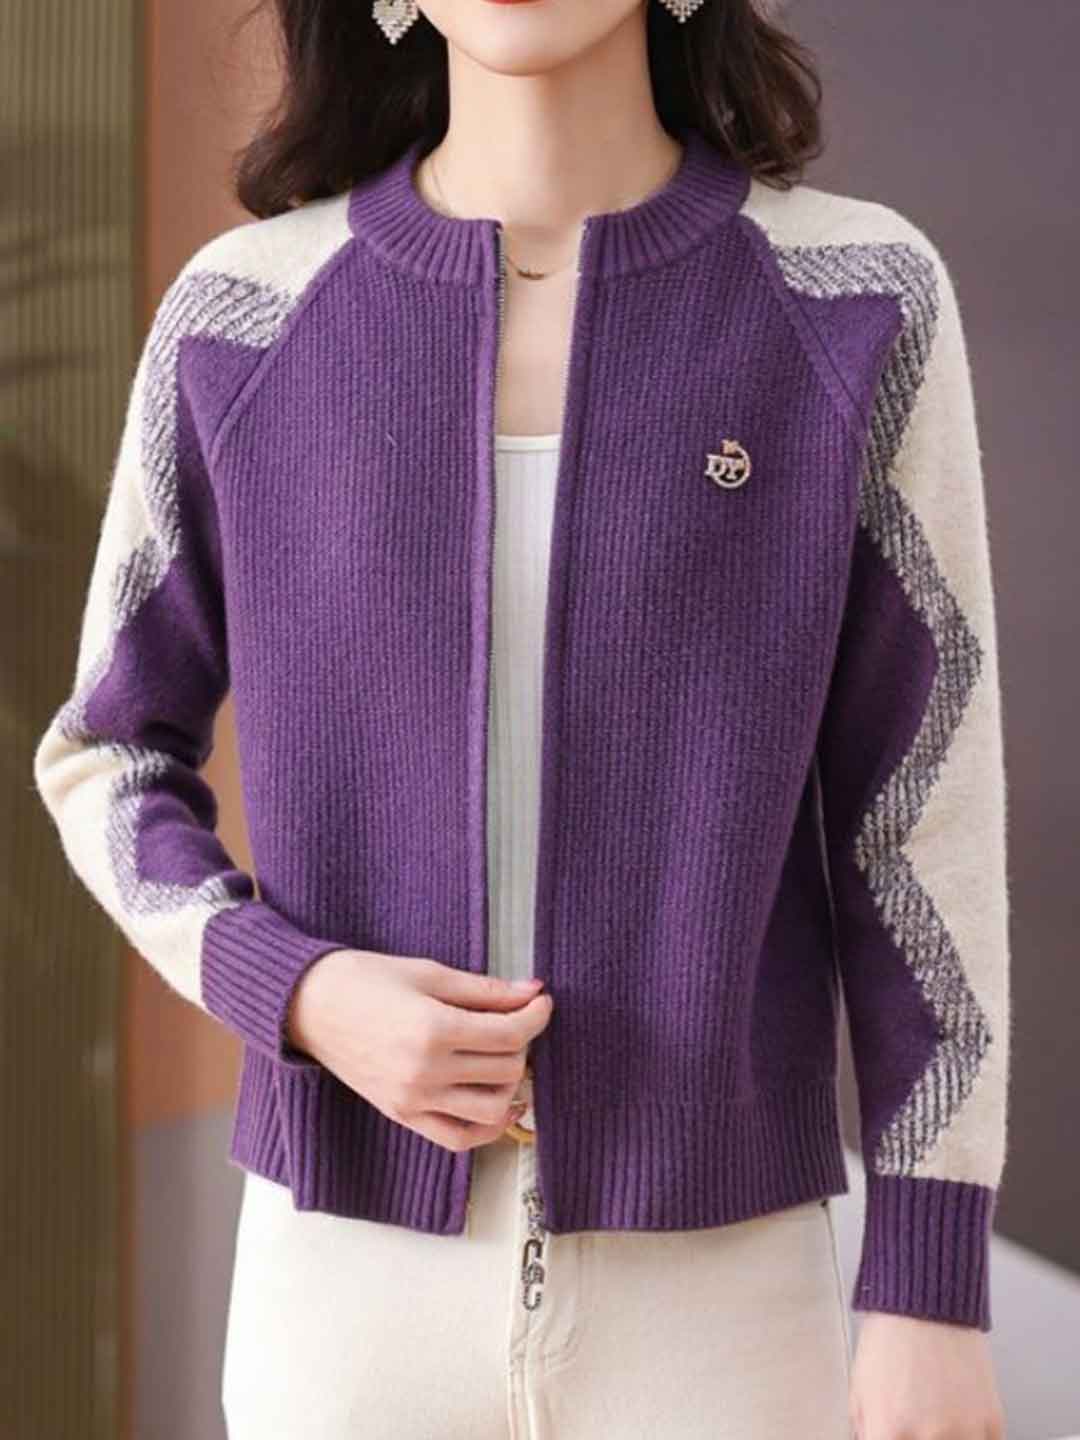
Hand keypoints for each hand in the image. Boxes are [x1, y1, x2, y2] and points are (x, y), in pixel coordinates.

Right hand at [285, 948, 553, 1149]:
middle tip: (515, 1019)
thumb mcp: (430, 973)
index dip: (536, 1015)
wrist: (309, 1005)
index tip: (542, 1001)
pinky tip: (496, 1103)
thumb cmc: (367, 979)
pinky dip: (486, 1127)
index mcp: (433, 1028)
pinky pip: (458, 1138)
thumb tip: (533, 991)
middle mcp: (425, 1072)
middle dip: (523, 1042)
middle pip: (506, 1069)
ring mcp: (413, 1100)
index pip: (509, 1033)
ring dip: (510, 1083)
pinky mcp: (402, 1116)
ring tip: (502, 1057)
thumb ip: (485, 989)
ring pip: (492, 1108)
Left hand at [849, 1312, 1005, 1438]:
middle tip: (913, 1427)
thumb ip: (869, 1430)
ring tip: (936, 1418)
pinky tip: (958, 1421)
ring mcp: (964, 1433)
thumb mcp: (860, 1391)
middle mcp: (928, 1438)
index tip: (893, 1435)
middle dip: (914, 1438)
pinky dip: (971, 1436)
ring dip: (947, 1437)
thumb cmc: (890, 1340)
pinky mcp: (993, 1424)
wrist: (926, 1304)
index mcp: (888, 1432)